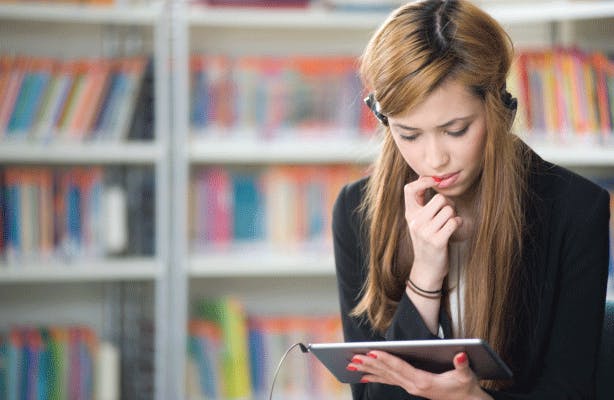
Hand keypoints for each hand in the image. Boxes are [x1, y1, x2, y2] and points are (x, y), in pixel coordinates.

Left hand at [347, 350, 491, 399]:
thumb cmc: (465, 387)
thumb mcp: (466, 375)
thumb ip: (462, 365)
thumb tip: (460, 355)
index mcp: (423, 381)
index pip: (400, 367)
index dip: (386, 359)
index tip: (372, 352)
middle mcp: (413, 386)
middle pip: (388, 372)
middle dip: (370, 364)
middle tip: (353, 357)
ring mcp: (410, 387)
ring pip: (386, 376)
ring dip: (369, 370)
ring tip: (352, 364)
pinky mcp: (410, 387)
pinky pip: (389, 381)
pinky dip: (376, 377)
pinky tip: (365, 375)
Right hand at [404, 176, 461, 288]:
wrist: (426, 268)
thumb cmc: (426, 241)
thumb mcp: (418, 222)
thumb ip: (422, 204)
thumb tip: (427, 179)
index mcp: (410, 214)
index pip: (410, 189)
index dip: (423, 181)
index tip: (434, 181)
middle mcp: (415, 222)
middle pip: (439, 198)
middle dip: (448, 204)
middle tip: (448, 212)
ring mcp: (425, 232)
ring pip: (449, 210)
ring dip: (453, 215)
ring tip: (449, 223)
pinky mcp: (437, 241)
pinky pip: (453, 222)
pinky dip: (457, 223)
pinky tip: (453, 228)